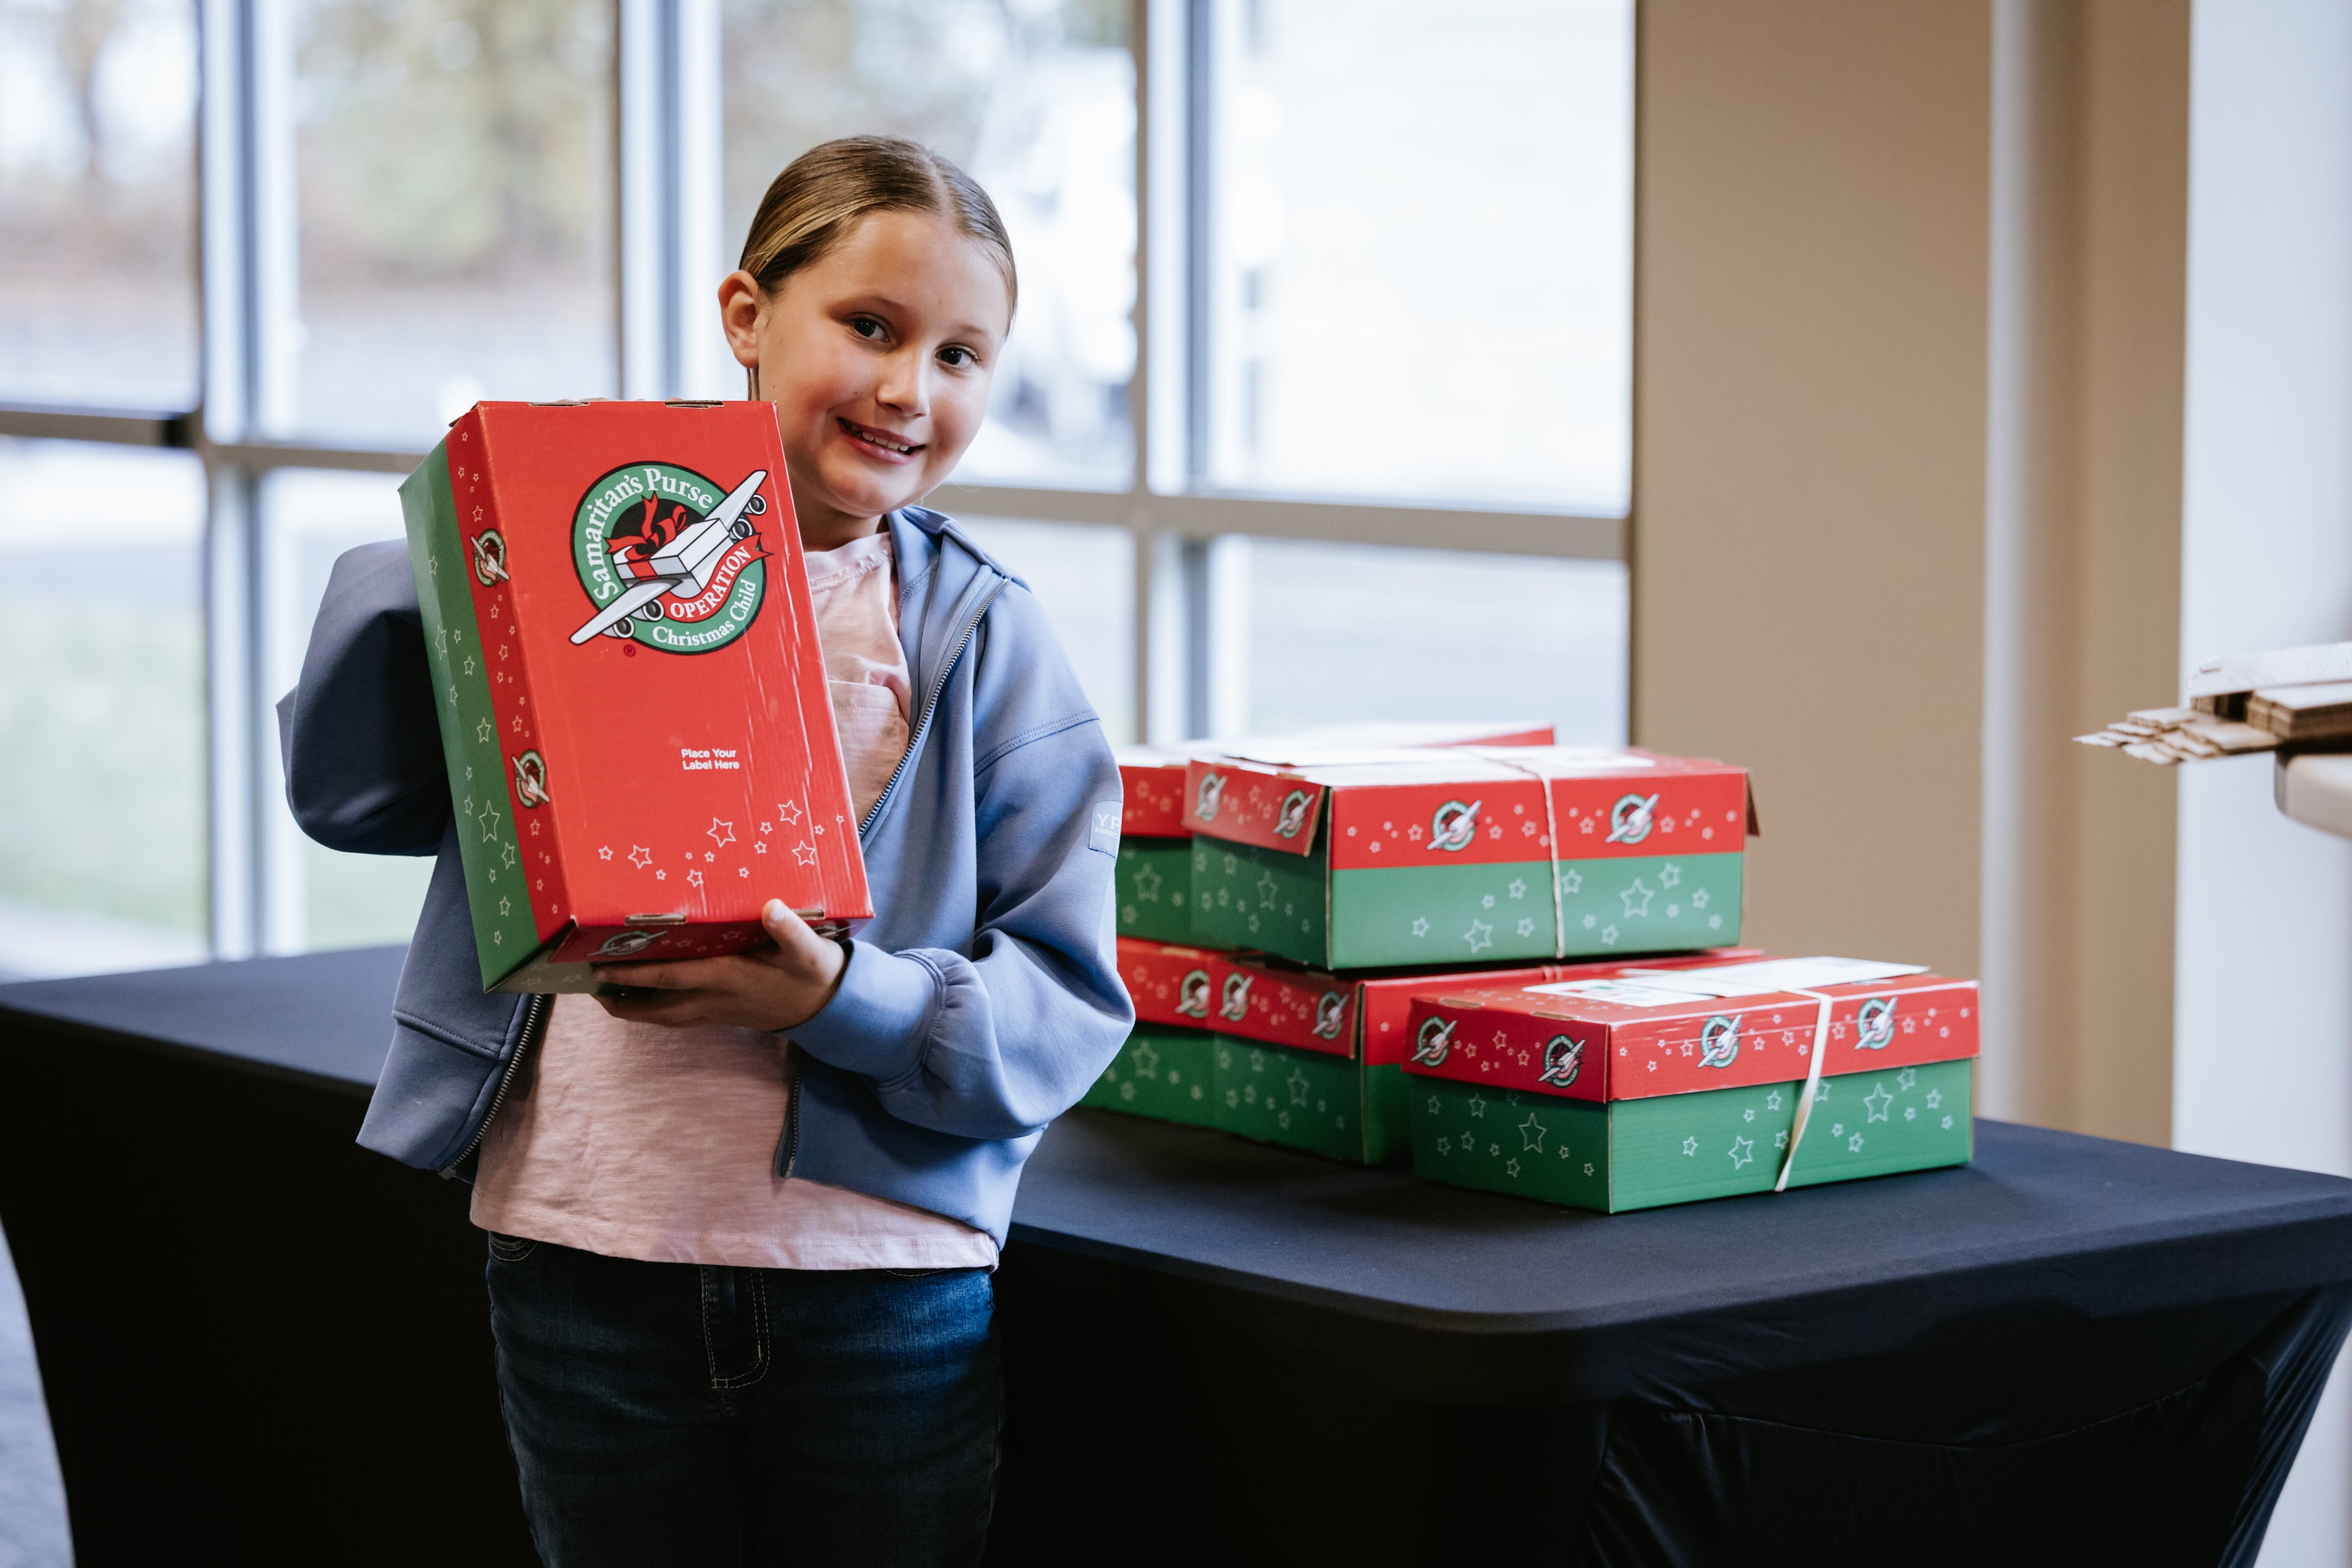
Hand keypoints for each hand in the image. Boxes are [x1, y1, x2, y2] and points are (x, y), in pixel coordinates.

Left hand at [591, 899, 847, 1032]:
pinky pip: (678, 1015)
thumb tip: (771, 907)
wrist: (828, 1009)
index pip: (671, 978)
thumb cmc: (814, 975)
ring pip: (664, 1017)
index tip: (602, 968)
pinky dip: (655, 1009)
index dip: (634, 975)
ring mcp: (717, 1011)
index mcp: (728, 979)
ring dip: (634, 1009)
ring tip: (607, 995)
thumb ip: (789, 930)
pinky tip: (647, 997)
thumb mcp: (808, 951)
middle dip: (621, 1002)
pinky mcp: (722, 1013)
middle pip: (656, 1009)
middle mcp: (715, 1000)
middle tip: (590, 988)